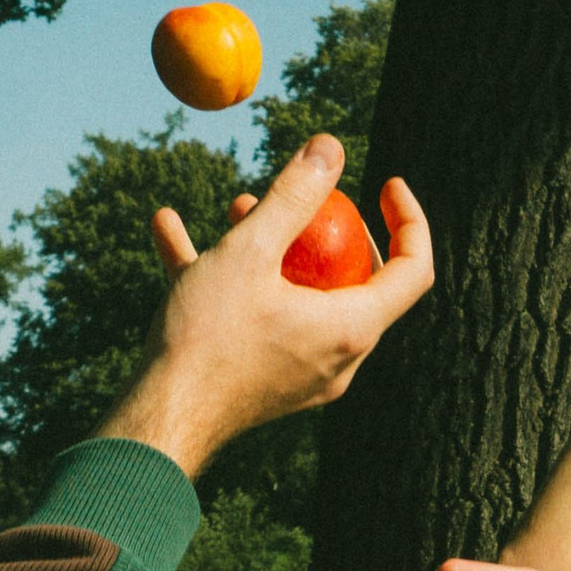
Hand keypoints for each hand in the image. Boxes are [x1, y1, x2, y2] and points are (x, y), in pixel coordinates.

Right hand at [98, 133, 431, 476]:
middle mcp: (339, 358)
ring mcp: (304, 374)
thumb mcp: (250, 251)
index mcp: (351, 328)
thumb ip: (293, 195)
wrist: (156, 423)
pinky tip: (171, 232)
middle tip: (307, 196)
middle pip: (359, 280)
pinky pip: (264, 320)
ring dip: (274, 247)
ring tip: (234, 206)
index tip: (387, 182)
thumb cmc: (204, 338)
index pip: (414, 269)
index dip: (409, 218)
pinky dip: (233, 280)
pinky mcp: (267, 382)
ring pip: (304, 296)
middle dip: (329, 227)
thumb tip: (330, 147)